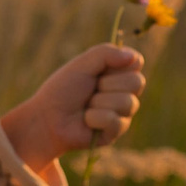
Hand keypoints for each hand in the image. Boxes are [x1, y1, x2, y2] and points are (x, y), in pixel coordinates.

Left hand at [1, 45, 146, 174]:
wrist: (48, 116)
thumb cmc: (64, 89)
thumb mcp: (82, 64)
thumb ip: (106, 53)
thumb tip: (133, 58)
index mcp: (118, 72)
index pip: (137, 62)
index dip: (119, 64)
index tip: (100, 69)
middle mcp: (125, 91)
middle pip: (137, 82)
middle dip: (107, 84)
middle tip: (91, 89)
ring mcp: (123, 112)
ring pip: (128, 103)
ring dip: (99, 102)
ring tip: (87, 106)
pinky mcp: (116, 131)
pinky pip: (115, 121)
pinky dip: (95, 118)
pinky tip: (86, 120)